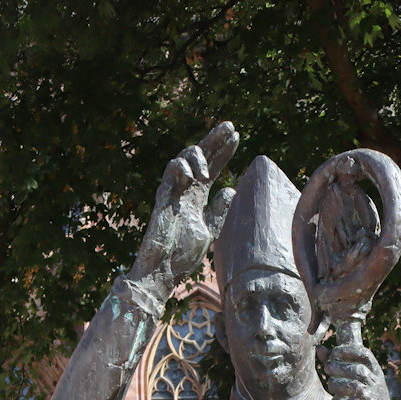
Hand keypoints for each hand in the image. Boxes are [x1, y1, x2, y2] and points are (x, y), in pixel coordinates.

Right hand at [130, 122, 238, 289]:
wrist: (163, 271)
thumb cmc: (183, 255)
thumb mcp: (208, 230)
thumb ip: (218, 211)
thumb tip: (230, 190)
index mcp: (197, 198)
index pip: (212, 168)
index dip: (223, 153)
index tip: (237, 137)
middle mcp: (186, 191)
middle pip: (200, 157)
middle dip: (214, 140)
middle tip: (230, 127)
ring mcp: (173, 192)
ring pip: (183, 158)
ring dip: (198, 157)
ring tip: (206, 171)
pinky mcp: (163, 197)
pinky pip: (170, 171)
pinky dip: (182, 167)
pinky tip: (192, 175)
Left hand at [322, 343, 398, 399]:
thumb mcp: (364, 382)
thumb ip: (342, 364)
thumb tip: (320, 348)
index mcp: (377, 373)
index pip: (363, 353)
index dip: (346, 350)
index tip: (334, 352)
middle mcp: (374, 383)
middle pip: (350, 368)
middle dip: (335, 367)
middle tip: (328, 369)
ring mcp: (367, 398)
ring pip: (342, 385)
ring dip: (333, 385)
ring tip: (334, 388)